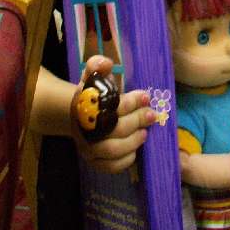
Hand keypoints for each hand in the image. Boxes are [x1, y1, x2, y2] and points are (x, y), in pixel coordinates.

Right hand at [72, 56, 155, 173]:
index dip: (130, 102)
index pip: (109, 106)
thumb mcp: (93, 77)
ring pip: (112, 150)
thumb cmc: (92, 95)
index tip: (145, 96)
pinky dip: (125, 160)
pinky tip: (135, 150)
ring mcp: (87, 148)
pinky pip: (110, 167)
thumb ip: (97, 66)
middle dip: (137, 120)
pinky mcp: (93, 162)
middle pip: (113, 129)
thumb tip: (105, 63)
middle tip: (151, 114)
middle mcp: (83, 129)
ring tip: (145, 133)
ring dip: (133, 142)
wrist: (78, 116)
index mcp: (83, 106)